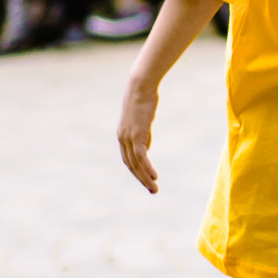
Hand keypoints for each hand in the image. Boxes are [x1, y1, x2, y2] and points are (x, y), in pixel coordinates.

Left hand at [118, 78, 160, 192]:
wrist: (140, 87)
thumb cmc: (144, 100)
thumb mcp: (143, 120)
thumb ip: (143, 135)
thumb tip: (146, 148)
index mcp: (123, 136)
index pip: (129, 159)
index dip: (137, 172)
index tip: (147, 180)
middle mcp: (123, 139)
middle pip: (131, 165)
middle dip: (141, 179)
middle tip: (152, 190)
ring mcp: (128, 138)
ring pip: (136, 164)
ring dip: (145, 178)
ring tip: (154, 188)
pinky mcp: (137, 135)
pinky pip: (141, 156)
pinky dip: (147, 168)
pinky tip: (154, 176)